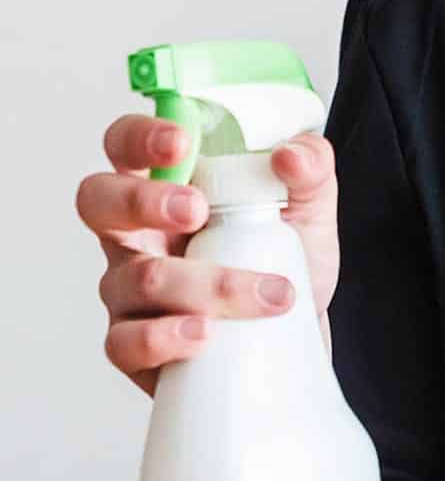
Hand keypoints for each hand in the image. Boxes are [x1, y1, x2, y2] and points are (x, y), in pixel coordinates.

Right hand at [77, 115, 340, 397]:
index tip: (181, 142)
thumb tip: (290, 155)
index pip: (126, 144)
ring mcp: (127, 289)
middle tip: (196, 210)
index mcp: (166, 184)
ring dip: (207, 284)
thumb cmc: (284, 255)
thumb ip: (310, 164)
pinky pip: (126, 342)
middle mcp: (135, 232)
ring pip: (138, 278)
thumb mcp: (310, 202)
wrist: (296, 329)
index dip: (139, 136)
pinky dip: (167, 337)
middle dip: (143, 201)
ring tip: (266, 293)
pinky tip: (207, 334)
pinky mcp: (134, 344)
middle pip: (97, 201)